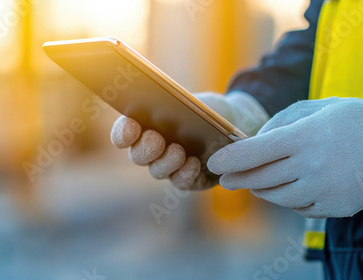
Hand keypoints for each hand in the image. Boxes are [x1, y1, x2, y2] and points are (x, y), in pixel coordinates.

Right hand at [111, 92, 268, 189]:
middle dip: (145, 148)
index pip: (125, 133)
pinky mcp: (190, 180)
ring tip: (178, 150)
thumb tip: (163, 105)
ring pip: (158, 171)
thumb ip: (177, 105)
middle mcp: (154, 150)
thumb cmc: (210, 110)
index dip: (123, 132)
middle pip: (138, 155)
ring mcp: (171, 167)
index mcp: (147, 126)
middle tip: (156, 138)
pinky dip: (185, 173)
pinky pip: (181, 182)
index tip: (131, 127)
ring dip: (165, 162)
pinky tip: (194, 163)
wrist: (239, 125)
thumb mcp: (196, 102)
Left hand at [207, 97, 362, 217]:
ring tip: (256, 180)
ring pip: (277, 197)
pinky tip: (290, 187)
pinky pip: (299, 208)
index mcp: (307, 137)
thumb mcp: (320, 107)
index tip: (214, 164)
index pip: (255, 153)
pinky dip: (289, 198)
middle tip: (228, 178)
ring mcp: (326, 191)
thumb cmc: (358, 118)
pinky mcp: (337, 208)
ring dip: (262, 188)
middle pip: (261, 178)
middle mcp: (314, 167)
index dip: (230, 160)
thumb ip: (283, 121)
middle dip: (239, 178)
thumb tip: (255, 141)